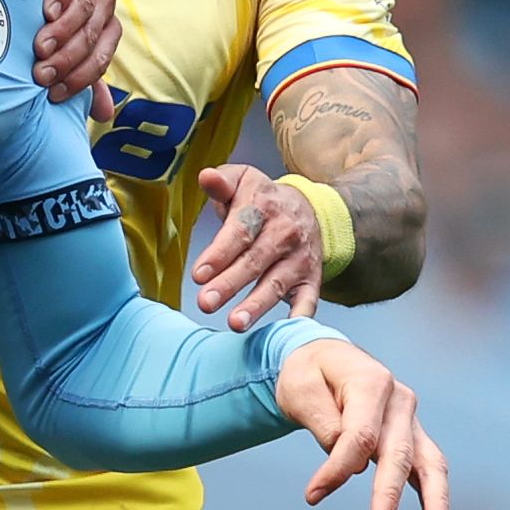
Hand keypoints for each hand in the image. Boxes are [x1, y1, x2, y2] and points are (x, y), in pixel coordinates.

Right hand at [31, 0, 123, 110]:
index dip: (82, 77)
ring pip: (86, 6)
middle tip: (42, 74)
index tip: (54, 94)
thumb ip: (79, 75)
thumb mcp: (53, 48)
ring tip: (41, 46)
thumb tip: (103, 114)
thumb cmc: (29, 16)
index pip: (103, 54)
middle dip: (68, 58)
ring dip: (64, 30)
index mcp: (104, 21)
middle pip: (94, 32)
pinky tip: (46, 9)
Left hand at [190, 164, 325, 330]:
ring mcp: (299, 258)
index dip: (219, 253)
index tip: (199, 274)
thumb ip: (222, 182)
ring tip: (235, 323)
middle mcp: (284, 233)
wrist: (310, 209)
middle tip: (205, 302)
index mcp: (264, 206)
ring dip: (256, 305)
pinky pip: (307, 299)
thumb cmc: (262, 199)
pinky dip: (299, 316)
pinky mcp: (311, 278)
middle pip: (254, 261)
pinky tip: (287, 333)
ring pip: (276, 284)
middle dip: (229, 284)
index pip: (240, 232)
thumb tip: (206, 176)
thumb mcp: (243, 180)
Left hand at [270, 339, 450, 509]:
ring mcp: (410, 419)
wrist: (326, 358)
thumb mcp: (300, 389)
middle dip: (388, 494)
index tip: (312, 495)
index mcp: (372, 382)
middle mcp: (399, 400)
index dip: (337, 469)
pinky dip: (433, 494)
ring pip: (428, 461)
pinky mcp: (412, 436)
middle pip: (397, 453)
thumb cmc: (309, 374)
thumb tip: (351, 461)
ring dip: (433, 499)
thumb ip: (324, 423)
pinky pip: (428, 467)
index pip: (360, 436)